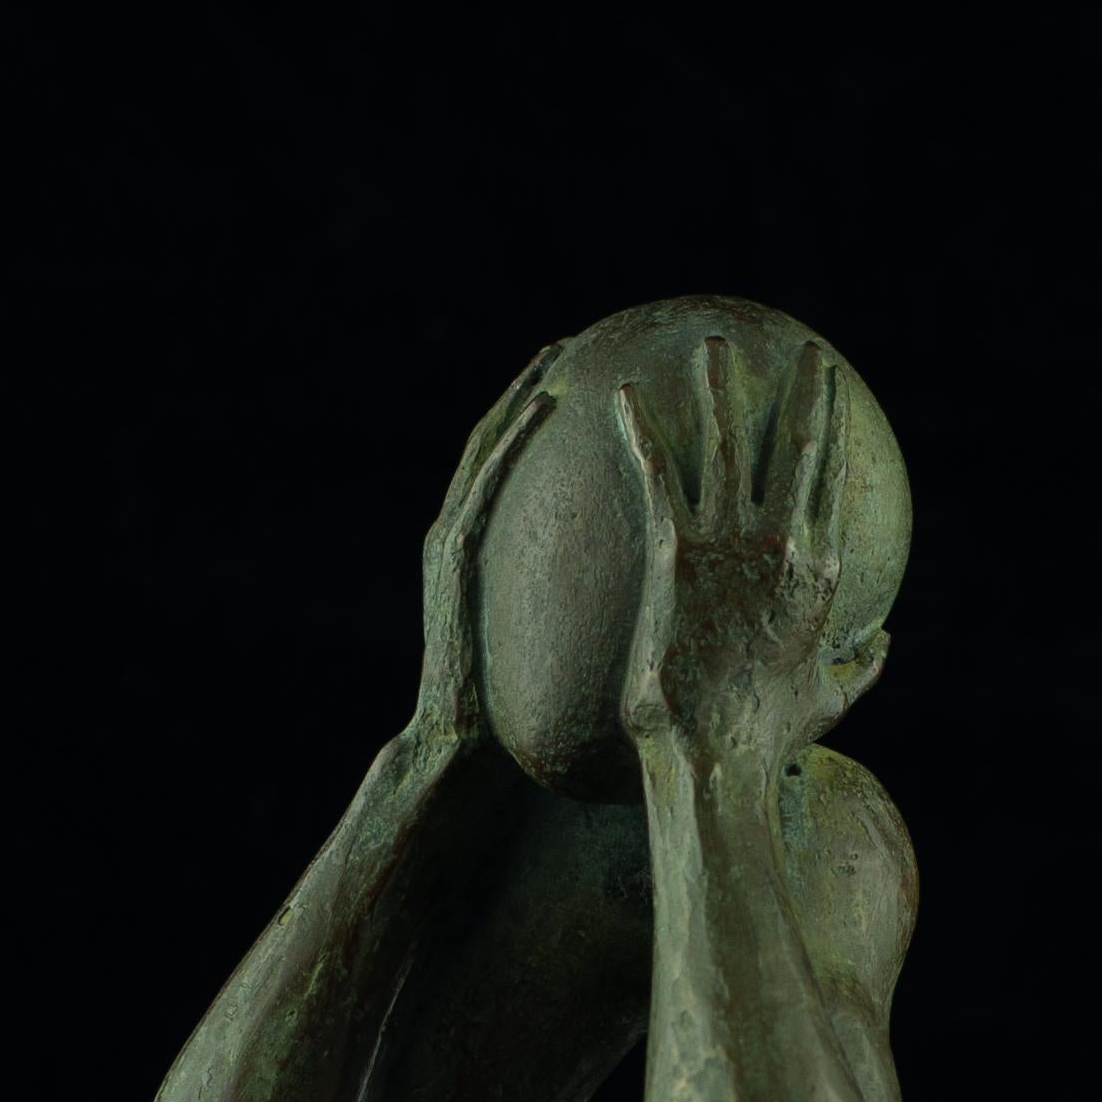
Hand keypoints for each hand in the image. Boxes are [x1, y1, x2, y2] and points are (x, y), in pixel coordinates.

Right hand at [414, 344, 557, 754]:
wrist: (462, 756)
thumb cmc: (519, 715)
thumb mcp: (559, 650)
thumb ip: (580, 607)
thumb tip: (650, 596)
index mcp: (487, 553)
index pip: (517, 471)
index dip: (542, 421)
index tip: (586, 383)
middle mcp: (466, 537)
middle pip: (499, 446)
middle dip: (527, 391)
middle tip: (565, 346)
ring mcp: (452, 545)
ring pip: (485, 454)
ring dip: (516, 400)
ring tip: (552, 360)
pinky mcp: (451, 560)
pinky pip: (483, 486)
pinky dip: (507, 443)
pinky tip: (539, 407)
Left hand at [614, 334, 861, 767]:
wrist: (716, 759)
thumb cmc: (767, 741)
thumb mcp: (828, 699)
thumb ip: (861, 666)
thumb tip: (887, 644)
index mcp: (820, 571)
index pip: (832, 482)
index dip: (834, 431)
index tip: (832, 395)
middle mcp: (784, 544)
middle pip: (797, 447)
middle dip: (802, 391)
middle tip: (804, 352)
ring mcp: (731, 544)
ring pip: (728, 443)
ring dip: (719, 388)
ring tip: (711, 345)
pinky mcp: (676, 553)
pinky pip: (658, 475)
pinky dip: (642, 430)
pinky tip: (620, 395)